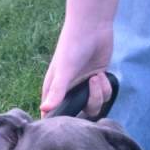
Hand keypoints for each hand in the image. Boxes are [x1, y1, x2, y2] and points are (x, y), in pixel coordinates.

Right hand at [40, 0, 123, 117]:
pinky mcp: (98, 83)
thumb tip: (44, 109)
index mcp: (54, 91)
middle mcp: (68, 92)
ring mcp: (84, 88)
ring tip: (96, 76)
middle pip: (79, 115)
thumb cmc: (72, 46)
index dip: (61, 122)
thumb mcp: (64, 71)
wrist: (93, 27)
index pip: (53, 116)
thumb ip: (57, 92)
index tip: (71, 122)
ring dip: (98, 94)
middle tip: (89, 90)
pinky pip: (104, 96)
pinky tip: (101, 73)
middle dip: (88, 106)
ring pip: (94, 107)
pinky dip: (105, 87)